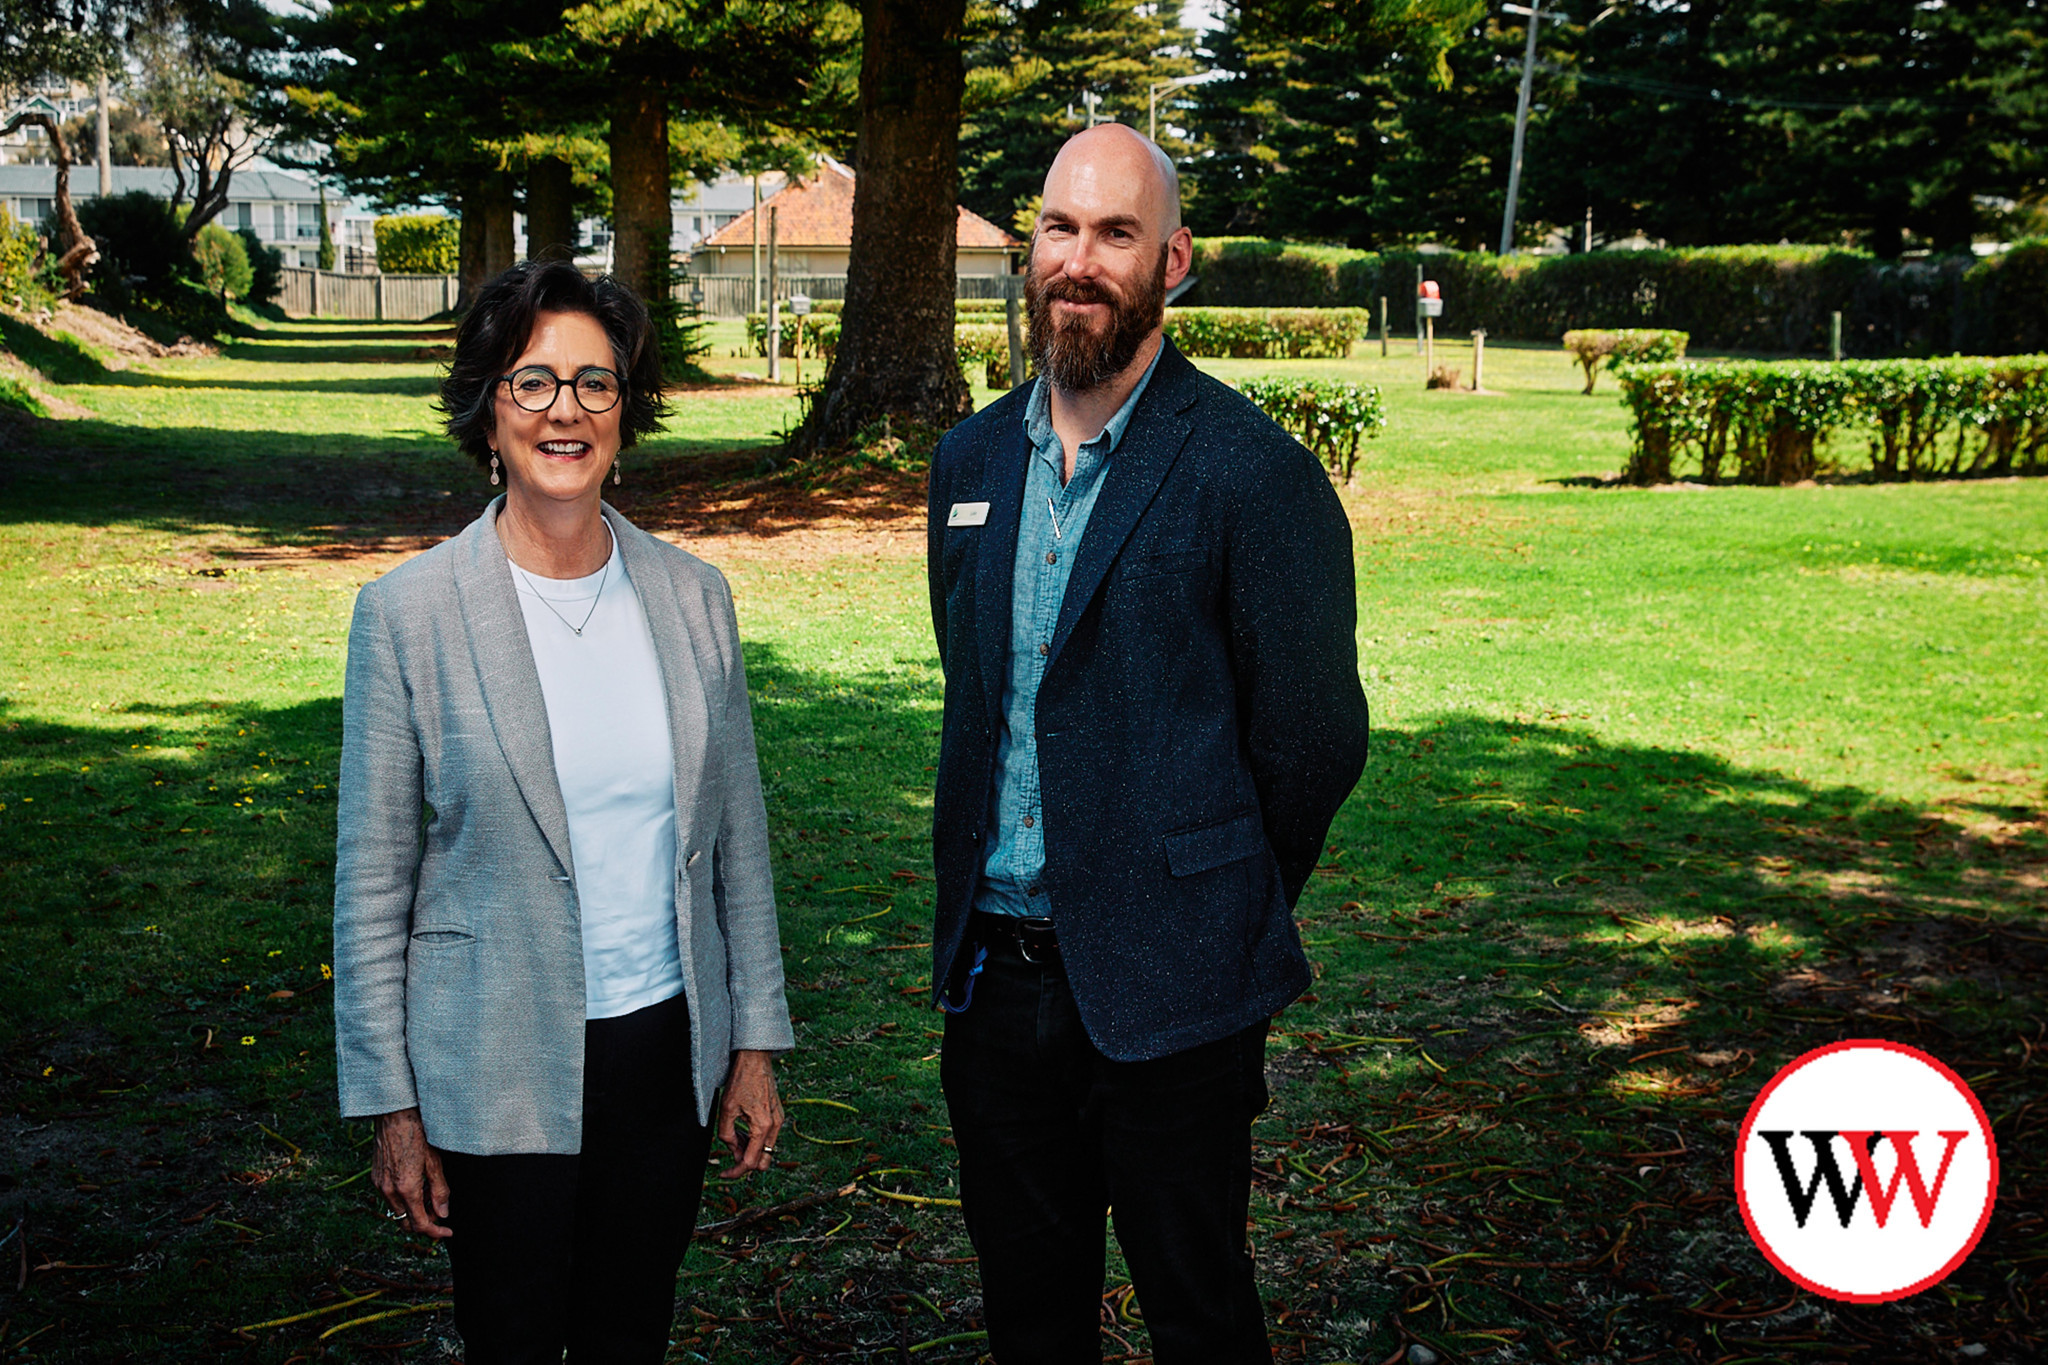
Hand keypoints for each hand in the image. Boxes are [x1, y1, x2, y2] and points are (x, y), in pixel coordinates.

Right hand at [371, 1107, 451, 1238]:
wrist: (394, 1115)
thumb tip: (443, 1214)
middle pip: (406, 1223)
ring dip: (414, 1210)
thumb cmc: (418, 1134)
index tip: (447, 1232)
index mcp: (406, 1189)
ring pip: (397, 1211)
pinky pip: (389, 1198)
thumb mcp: (435, 1162)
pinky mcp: (375, 1178)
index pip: (420, 1224)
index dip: (435, 1232)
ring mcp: (379, 1185)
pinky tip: (416, 1184)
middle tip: (440, 1211)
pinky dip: (404, 1199)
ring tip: (429, 1192)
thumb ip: (440, 1190)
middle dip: (424, 1223)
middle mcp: (388, 1191)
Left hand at [717, 1050, 783, 1180]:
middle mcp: (775, 1126)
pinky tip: (743, 1131)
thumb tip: (732, 1149)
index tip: (723, 1173)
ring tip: (734, 1138)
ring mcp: (779, 1120)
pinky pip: (769, 1137)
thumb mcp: (727, 1109)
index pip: (751, 1162)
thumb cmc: (741, 1080)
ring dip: (750, 1151)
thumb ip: (727, 1134)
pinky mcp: (778, 1115)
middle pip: (764, 1162)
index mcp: (763, 1126)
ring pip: (767, 1150)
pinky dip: (756, 1140)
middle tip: (730, 1154)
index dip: (736, 1172)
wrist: (756, 1059)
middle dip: (746, 1163)